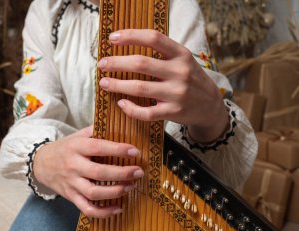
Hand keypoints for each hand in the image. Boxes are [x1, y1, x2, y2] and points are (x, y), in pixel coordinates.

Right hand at [33, 126, 143, 217]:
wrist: (41, 163)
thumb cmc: (66, 148)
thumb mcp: (78, 135)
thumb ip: (96, 131)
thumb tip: (120, 125)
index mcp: (76, 147)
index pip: (98, 147)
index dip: (117, 150)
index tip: (135, 151)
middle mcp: (73, 166)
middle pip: (98, 172)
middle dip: (122, 173)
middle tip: (138, 172)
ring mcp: (71, 183)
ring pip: (94, 193)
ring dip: (115, 192)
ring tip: (131, 187)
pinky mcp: (71, 197)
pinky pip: (87, 209)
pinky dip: (103, 212)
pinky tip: (118, 209)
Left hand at [98, 29, 228, 142]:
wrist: (211, 105)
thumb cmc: (190, 79)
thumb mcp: (183, 60)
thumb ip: (161, 54)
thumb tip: (127, 48)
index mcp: (181, 54)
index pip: (153, 38)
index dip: (130, 36)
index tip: (112, 38)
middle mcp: (180, 72)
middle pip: (141, 64)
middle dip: (116, 63)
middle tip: (102, 64)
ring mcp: (177, 93)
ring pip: (139, 88)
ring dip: (117, 84)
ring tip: (104, 83)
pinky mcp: (173, 112)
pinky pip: (146, 112)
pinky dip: (130, 109)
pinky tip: (121, 103)